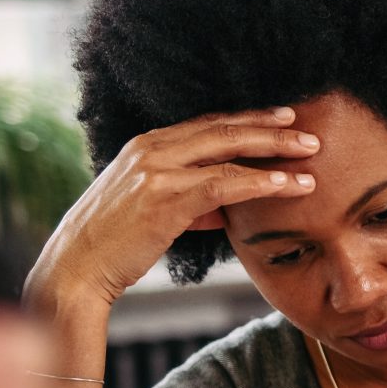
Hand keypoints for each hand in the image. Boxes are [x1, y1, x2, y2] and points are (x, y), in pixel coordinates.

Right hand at [26, 106, 321, 316]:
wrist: (76, 268)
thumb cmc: (115, 244)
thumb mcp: (154, 212)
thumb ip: (191, 203)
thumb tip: (223, 209)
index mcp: (146, 146)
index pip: (207, 124)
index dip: (248, 120)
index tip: (284, 120)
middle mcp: (150, 149)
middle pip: (222, 129)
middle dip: (270, 128)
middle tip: (308, 132)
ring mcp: (155, 170)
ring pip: (227, 150)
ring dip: (274, 152)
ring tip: (310, 156)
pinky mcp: (162, 198)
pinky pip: (221, 184)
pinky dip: (257, 182)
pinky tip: (285, 185)